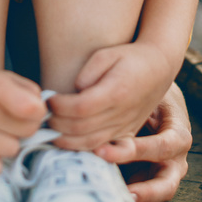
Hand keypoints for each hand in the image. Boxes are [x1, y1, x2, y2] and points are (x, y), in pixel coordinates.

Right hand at [0, 66, 45, 177]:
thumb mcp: (0, 77)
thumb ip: (29, 92)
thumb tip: (44, 116)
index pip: (35, 110)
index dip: (37, 111)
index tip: (27, 108)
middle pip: (28, 132)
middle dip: (22, 126)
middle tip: (5, 119)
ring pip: (12, 150)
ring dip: (6, 143)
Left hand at [47, 41, 172, 150]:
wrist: (159, 67)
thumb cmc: (130, 57)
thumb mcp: (108, 54)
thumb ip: (89, 71)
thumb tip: (75, 90)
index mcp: (116, 92)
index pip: (80, 107)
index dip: (59, 106)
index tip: (47, 100)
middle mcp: (121, 113)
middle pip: (82, 128)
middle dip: (58, 124)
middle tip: (42, 116)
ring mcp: (125, 126)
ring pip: (91, 143)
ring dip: (66, 141)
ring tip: (50, 132)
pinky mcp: (126, 133)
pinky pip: (102, 147)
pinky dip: (82, 148)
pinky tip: (68, 142)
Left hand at [103, 83, 191, 201]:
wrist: (159, 104)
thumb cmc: (152, 96)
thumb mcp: (149, 94)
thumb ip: (133, 100)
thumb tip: (95, 92)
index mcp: (178, 136)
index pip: (162, 147)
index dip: (136, 151)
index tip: (104, 151)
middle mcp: (176, 161)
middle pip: (167, 184)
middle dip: (145, 190)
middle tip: (122, 192)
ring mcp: (166, 178)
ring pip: (157, 200)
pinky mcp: (153, 187)